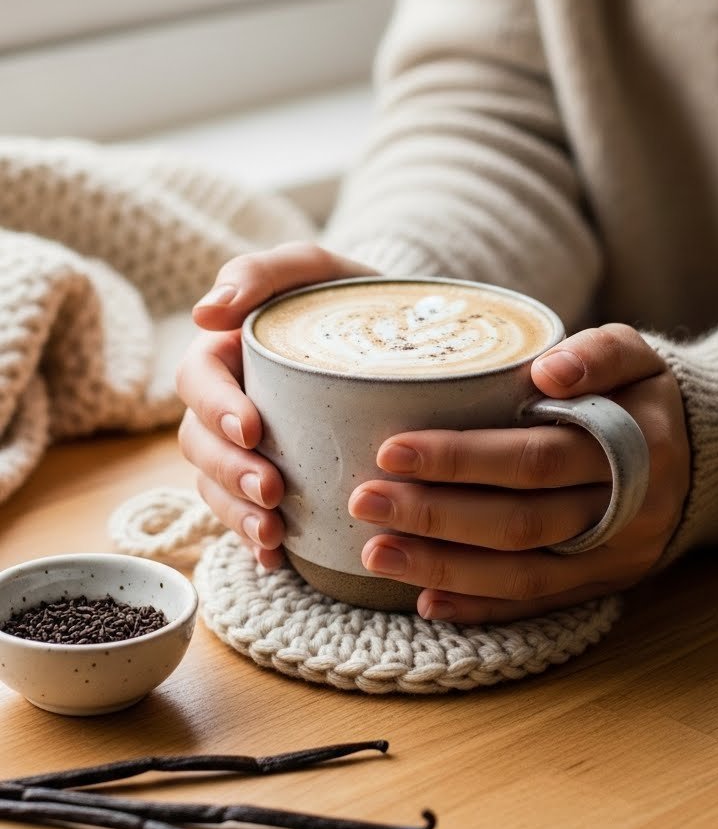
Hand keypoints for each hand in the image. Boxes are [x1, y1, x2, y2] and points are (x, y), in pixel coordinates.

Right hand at [176, 242, 374, 567]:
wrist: (408, 338)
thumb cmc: (353, 298)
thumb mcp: (317, 270)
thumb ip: (266, 272)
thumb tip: (206, 311)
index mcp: (227, 353)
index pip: (197, 381)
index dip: (215, 408)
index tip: (253, 429)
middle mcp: (229, 403)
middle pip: (198, 443)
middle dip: (229, 471)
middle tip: (272, 490)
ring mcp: (248, 448)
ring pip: (216, 486)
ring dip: (237, 513)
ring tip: (274, 534)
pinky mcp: (277, 482)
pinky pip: (248, 517)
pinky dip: (256, 540)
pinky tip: (278, 558)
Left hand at [349, 324, 689, 622]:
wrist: (704, 453)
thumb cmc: (645, 394)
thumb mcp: (637, 354)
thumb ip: (596, 352)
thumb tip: (545, 372)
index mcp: (629, 447)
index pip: (533, 458)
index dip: (462, 459)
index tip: (392, 450)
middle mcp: (624, 512)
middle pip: (518, 523)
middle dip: (433, 516)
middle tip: (364, 501)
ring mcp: (613, 557)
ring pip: (523, 574)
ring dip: (444, 568)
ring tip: (375, 554)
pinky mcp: (603, 585)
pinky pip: (538, 605)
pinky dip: (481, 609)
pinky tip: (426, 603)